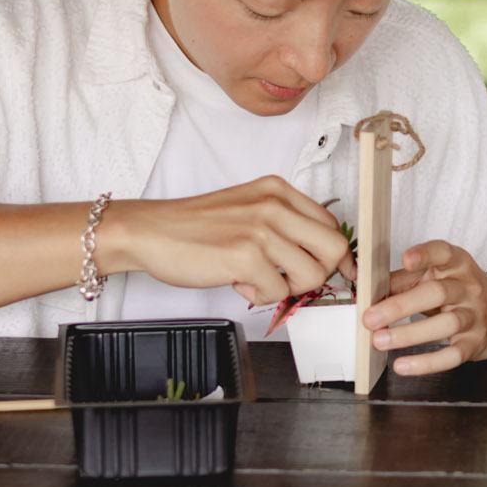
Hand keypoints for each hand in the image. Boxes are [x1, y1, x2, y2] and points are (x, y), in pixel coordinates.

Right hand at [109, 176, 355, 306]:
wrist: (150, 232)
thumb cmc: (196, 227)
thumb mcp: (248, 208)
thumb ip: (282, 225)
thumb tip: (318, 258)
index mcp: (277, 190)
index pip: (331, 224)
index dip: (336, 256)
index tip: (336, 273)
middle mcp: (274, 205)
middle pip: (334, 248)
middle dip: (321, 274)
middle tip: (294, 281)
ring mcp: (261, 230)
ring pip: (311, 275)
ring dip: (288, 288)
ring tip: (258, 279)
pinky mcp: (245, 257)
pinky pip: (278, 292)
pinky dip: (260, 296)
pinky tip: (239, 283)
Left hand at [362, 240, 486, 375]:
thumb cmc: (457, 291)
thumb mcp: (436, 277)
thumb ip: (404, 281)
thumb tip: (369, 291)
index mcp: (457, 265)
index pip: (443, 253)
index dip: (426, 254)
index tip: (406, 259)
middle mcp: (469, 288)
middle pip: (437, 293)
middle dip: (400, 306)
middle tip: (370, 318)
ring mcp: (474, 316)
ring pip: (445, 325)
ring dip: (409, 334)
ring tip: (379, 342)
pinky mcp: (474, 343)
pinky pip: (452, 355)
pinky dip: (426, 363)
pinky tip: (403, 365)